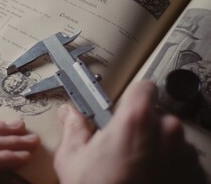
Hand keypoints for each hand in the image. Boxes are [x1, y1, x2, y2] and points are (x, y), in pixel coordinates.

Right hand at [54, 80, 205, 183]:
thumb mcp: (73, 158)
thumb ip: (73, 128)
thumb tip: (68, 114)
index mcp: (135, 121)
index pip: (144, 87)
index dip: (132, 96)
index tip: (125, 105)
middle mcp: (165, 133)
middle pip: (157, 115)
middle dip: (141, 126)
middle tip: (123, 146)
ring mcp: (183, 156)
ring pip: (170, 139)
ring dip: (156, 147)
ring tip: (136, 166)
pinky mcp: (193, 175)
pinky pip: (181, 160)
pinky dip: (169, 166)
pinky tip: (149, 177)